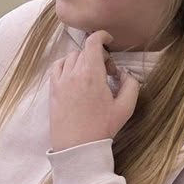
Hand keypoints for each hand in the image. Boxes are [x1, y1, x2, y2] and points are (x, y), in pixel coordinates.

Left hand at [48, 30, 140, 151]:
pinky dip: (66, 65)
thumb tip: (125, 72)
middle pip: (84, 50)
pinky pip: (57, 67)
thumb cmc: (102, 129)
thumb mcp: (125, 108)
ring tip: (91, 76)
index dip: (102, 35)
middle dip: (97, 55)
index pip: (93, 42)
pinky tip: (74, 77)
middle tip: (106, 72)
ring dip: (82, 60)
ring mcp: (60, 81)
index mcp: (92, 74)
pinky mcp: (52, 90)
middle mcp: (73, 73)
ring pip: (71, 57)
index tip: (109, 40)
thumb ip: (131, 84)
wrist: (77, 147)